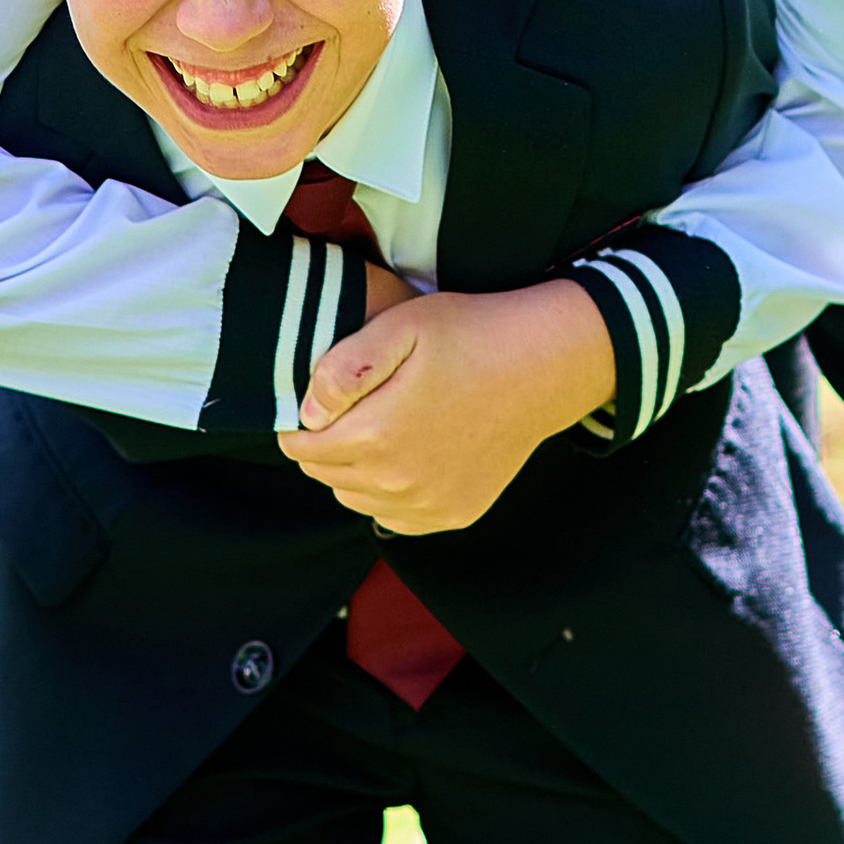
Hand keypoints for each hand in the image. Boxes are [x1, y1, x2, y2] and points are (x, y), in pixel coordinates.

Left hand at [280, 278, 614, 531]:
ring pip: (356, 499)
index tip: (320, 400)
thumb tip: (307, 414)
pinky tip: (407, 456)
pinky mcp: (455, 514)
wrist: (544, 365)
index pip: (301, 446)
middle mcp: (399, 484)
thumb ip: (342, 369)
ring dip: (354, 471)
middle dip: (324, 445)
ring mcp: (429, 506)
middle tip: (349, 410)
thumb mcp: (401, 326)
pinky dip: (389, 494)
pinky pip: (395, 517)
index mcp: (377, 437)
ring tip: (378, 429)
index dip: (300, 422)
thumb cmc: (471, 335)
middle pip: (326, 475)